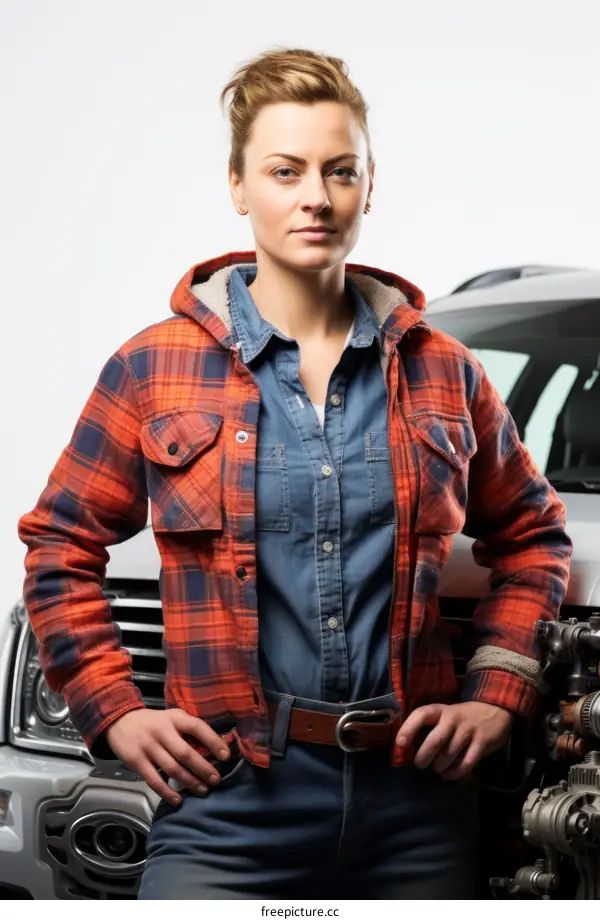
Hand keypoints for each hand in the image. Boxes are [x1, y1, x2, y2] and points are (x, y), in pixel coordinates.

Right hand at [105, 708, 230, 804]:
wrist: (120, 721)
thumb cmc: (154, 722)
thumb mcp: (172, 718)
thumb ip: (189, 731)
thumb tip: (216, 748)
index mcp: (174, 718)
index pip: (196, 727)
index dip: (213, 741)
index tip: (226, 756)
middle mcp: (161, 731)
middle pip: (185, 752)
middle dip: (203, 768)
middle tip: (216, 780)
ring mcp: (148, 747)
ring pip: (172, 768)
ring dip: (189, 782)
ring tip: (203, 790)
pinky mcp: (136, 761)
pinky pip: (154, 780)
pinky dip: (167, 792)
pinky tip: (178, 800)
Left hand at [396, 701, 512, 780]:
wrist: (495, 709)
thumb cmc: (462, 716)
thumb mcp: (446, 715)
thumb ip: (431, 728)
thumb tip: (408, 749)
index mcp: (441, 710)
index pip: (421, 715)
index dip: (408, 728)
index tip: (400, 744)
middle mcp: (454, 718)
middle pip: (435, 739)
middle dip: (424, 755)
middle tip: (419, 764)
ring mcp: (469, 730)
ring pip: (450, 754)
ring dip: (440, 766)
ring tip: (437, 768)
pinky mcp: (483, 742)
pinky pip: (467, 763)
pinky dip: (455, 772)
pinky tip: (449, 774)